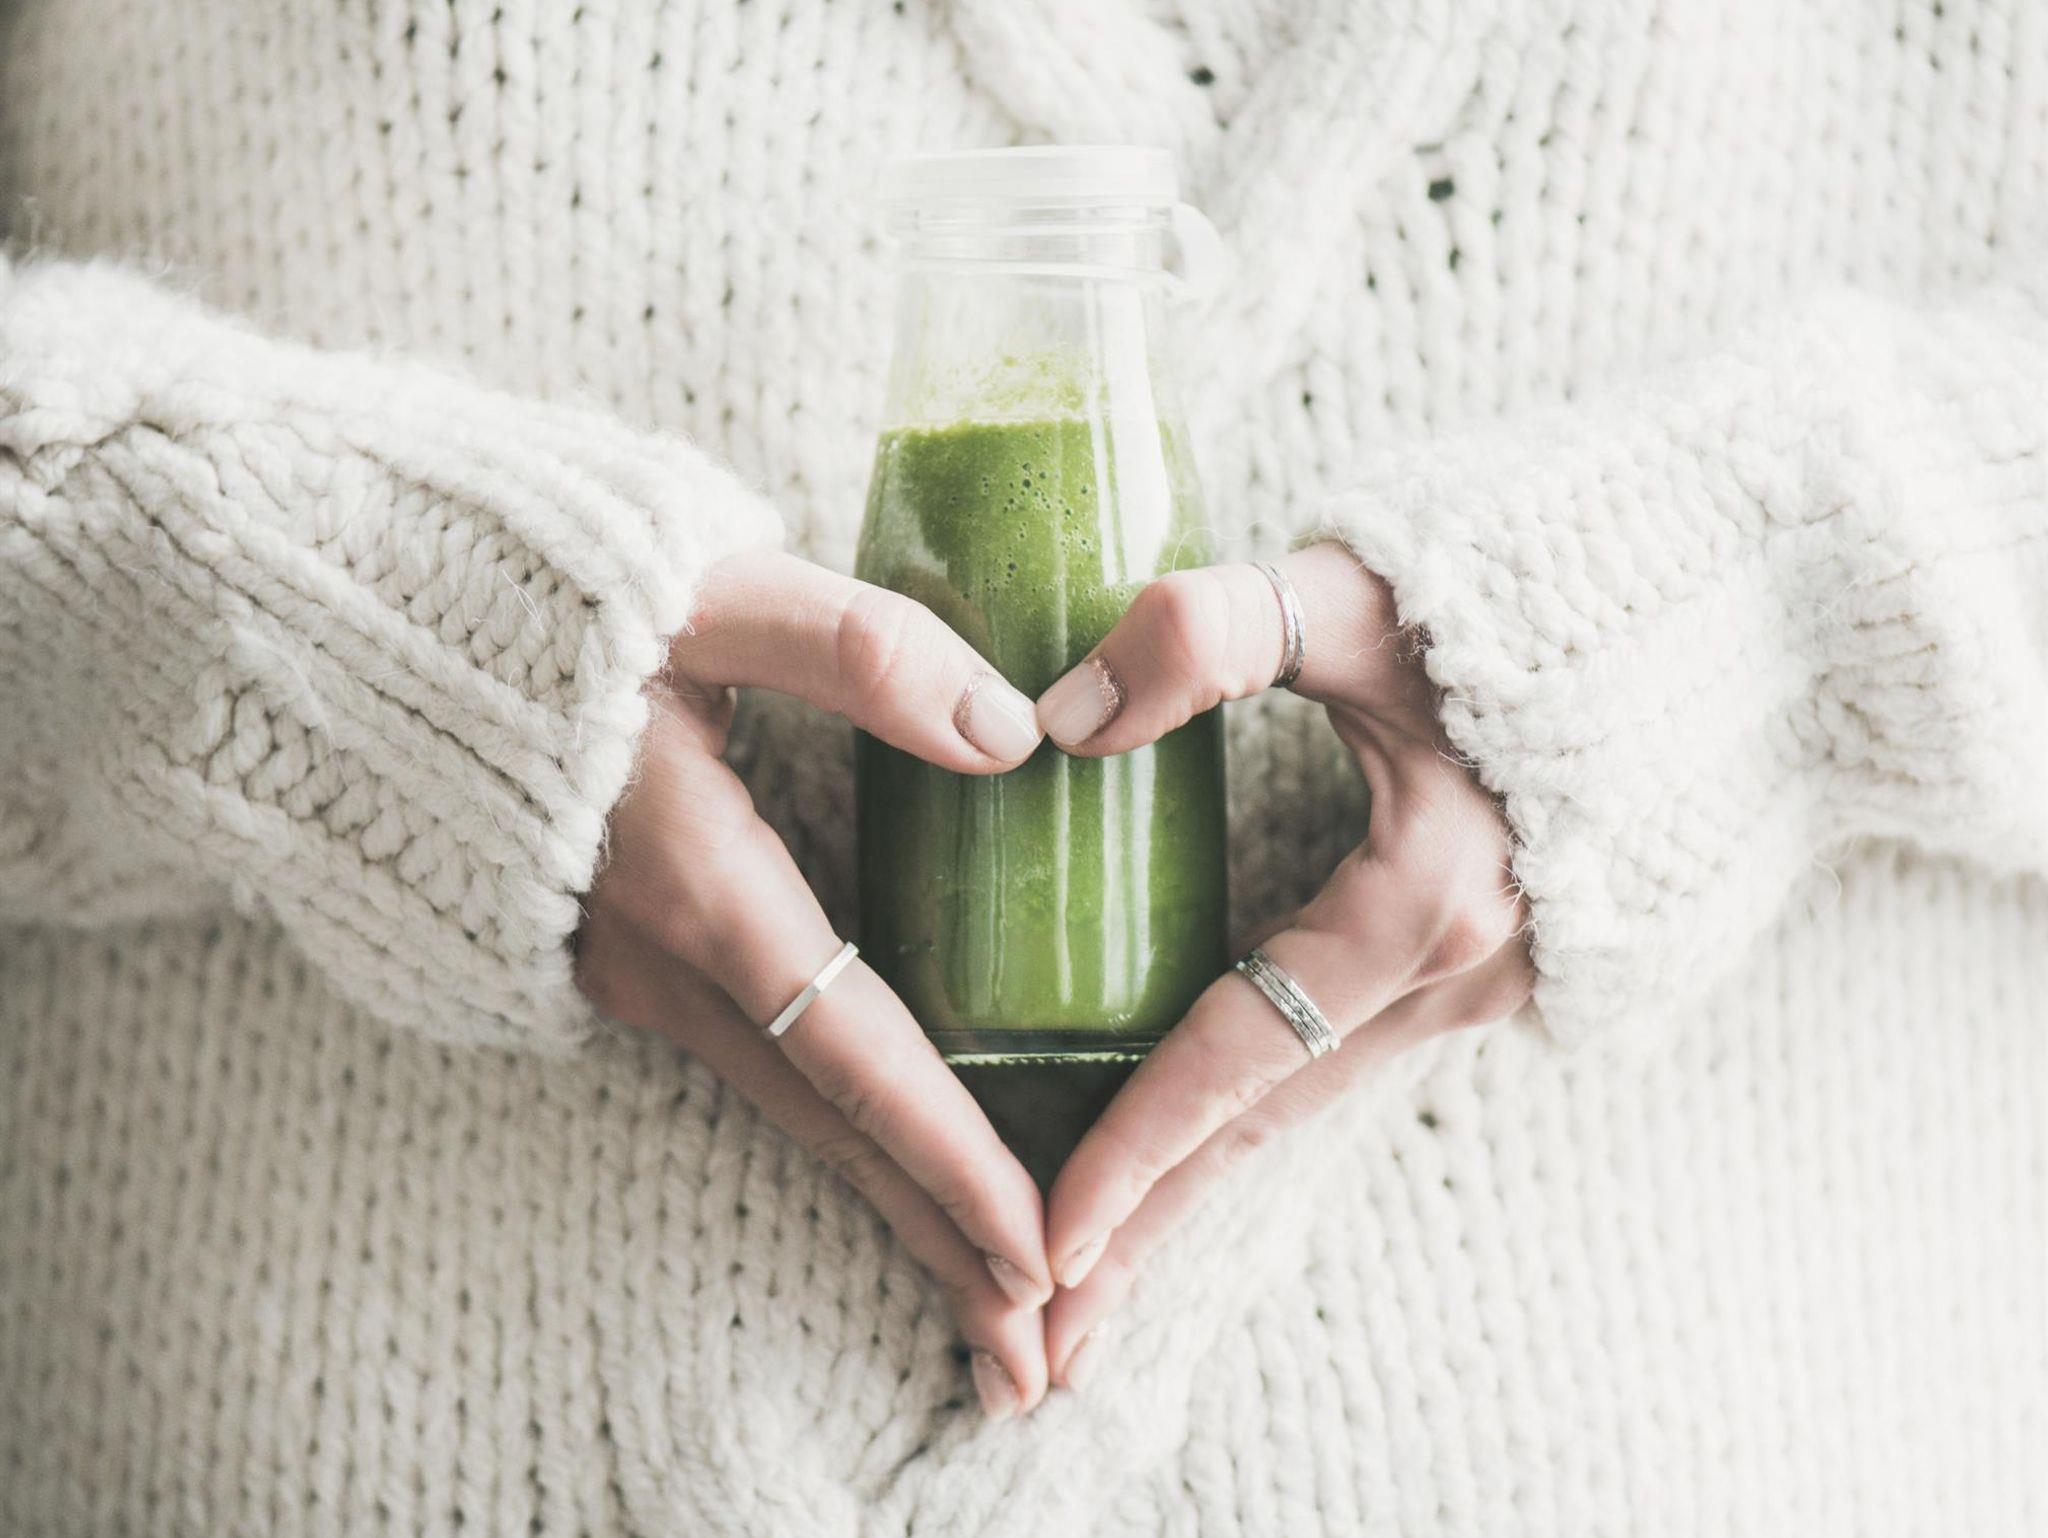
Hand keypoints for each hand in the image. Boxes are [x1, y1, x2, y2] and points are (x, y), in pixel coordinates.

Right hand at [575, 549, 1055, 1417]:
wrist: (350, 637)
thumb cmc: (537, 603)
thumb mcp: (704, 594)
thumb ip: (858, 651)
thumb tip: (1009, 733)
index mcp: (700, 884)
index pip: (855, 1055)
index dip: (949, 1157)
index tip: (1035, 1255)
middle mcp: (663, 961)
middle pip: (828, 1127)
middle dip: (934, 1239)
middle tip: (1033, 1359)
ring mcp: (628, 971)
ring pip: (789, 1109)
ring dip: (889, 1203)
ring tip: (979, 1297)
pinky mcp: (618, 957)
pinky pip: (751, 1071)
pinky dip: (834, 1137)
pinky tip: (883, 1165)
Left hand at [1031, 541, 1534, 1389]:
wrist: (1732, 610)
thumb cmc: (1543, 589)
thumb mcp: (1364, 593)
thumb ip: (1208, 633)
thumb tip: (1059, 718)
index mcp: (1423, 905)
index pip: (1235, 1059)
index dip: (1132, 1148)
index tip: (1039, 1238)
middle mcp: (1460, 976)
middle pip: (1263, 1126)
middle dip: (1150, 1228)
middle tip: (1039, 1336)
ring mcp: (1489, 982)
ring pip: (1306, 1104)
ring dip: (1200, 1184)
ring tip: (1100, 1268)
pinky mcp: (1493, 963)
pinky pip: (1346, 1065)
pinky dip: (1260, 1120)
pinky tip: (1205, 1144)